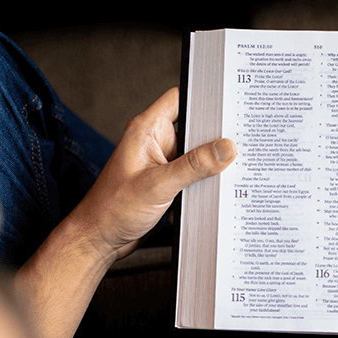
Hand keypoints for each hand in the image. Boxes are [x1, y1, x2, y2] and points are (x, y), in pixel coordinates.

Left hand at [72, 86, 235, 260]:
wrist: (100, 239)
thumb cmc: (113, 209)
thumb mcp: (158, 185)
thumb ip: (194, 166)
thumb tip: (226, 148)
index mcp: (146, 129)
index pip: (180, 98)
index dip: (204, 98)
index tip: (229, 104)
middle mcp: (154, 142)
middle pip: (194, 128)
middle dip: (214, 138)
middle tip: (237, 145)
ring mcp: (161, 162)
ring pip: (196, 154)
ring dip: (209, 165)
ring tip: (226, 171)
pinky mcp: (166, 182)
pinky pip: (192, 175)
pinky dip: (202, 182)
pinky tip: (211, 191)